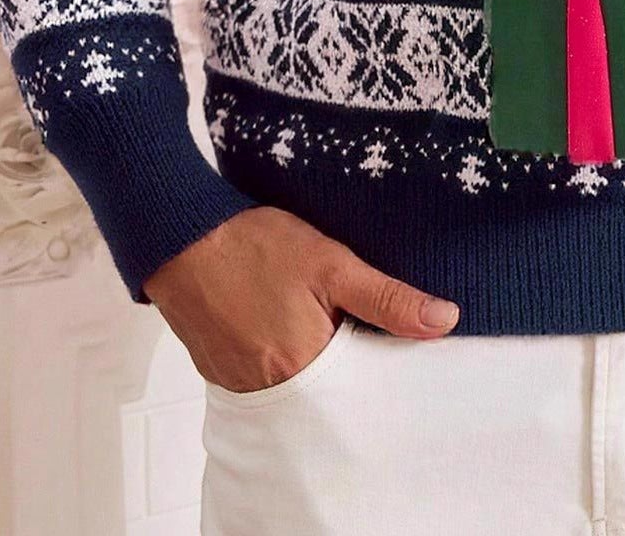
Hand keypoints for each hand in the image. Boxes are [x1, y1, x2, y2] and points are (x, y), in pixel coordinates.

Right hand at [142, 205, 459, 391]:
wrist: (181, 234)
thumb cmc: (254, 244)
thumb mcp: (332, 263)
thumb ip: (388, 298)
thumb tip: (444, 320)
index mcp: (305, 367)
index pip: (363, 384)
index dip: (380, 358)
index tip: (389, 334)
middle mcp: (270, 388)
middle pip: (328, 390)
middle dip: (345, 358)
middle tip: (347, 317)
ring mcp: (240, 382)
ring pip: (296, 383)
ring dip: (311, 356)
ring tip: (313, 314)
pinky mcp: (219, 371)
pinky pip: (262, 375)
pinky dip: (278, 354)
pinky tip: (281, 319)